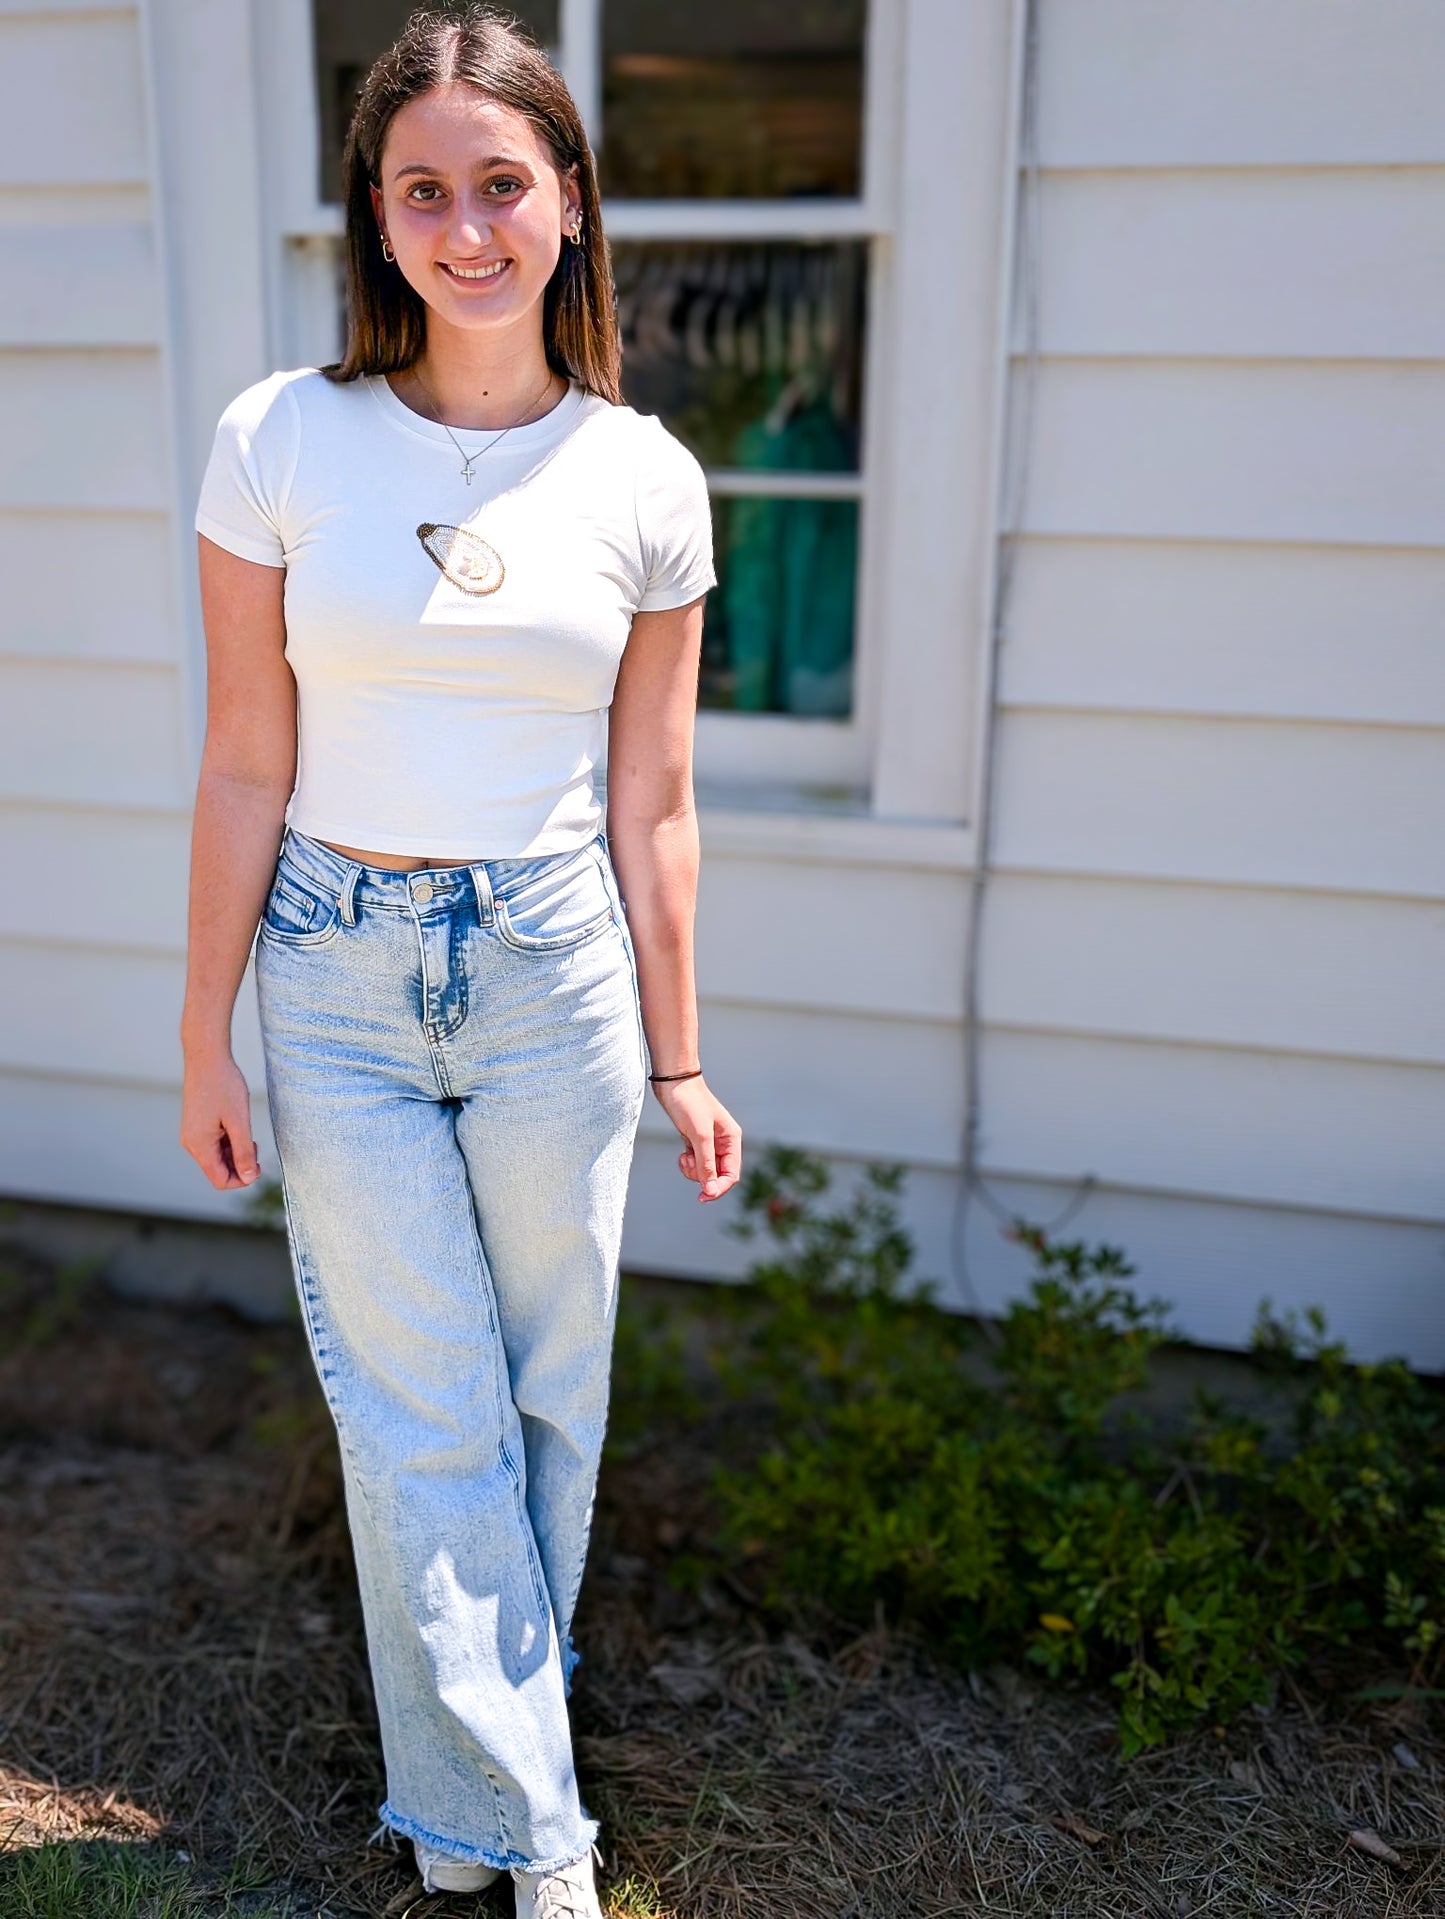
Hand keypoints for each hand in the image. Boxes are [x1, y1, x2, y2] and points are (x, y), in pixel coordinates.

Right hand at [180, 1049, 260, 1189]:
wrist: (207, 1059)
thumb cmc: (224, 1086)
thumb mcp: (239, 1121)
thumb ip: (243, 1152)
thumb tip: (248, 1178)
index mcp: (199, 1146)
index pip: (220, 1180)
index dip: (242, 1179)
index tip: (258, 1165)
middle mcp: (191, 1144)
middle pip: (218, 1171)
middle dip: (239, 1166)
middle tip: (256, 1147)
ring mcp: (192, 1135)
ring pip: (216, 1158)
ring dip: (235, 1154)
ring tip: (249, 1136)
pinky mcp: (196, 1126)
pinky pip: (213, 1145)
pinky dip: (228, 1144)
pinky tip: (240, 1130)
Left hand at [651, 1075, 740, 1201]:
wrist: (672, 1083)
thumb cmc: (689, 1103)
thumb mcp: (700, 1136)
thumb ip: (706, 1164)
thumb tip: (710, 1191)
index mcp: (732, 1139)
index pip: (731, 1174)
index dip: (718, 1188)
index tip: (702, 1197)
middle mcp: (724, 1143)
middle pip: (718, 1175)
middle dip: (703, 1177)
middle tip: (688, 1166)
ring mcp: (709, 1143)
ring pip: (705, 1171)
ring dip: (693, 1171)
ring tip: (684, 1157)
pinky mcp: (695, 1141)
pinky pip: (696, 1163)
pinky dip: (688, 1164)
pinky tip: (682, 1154)